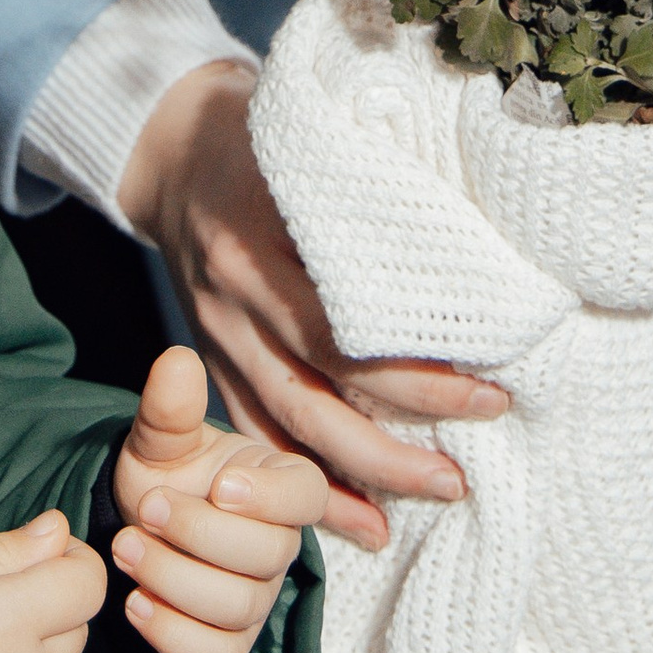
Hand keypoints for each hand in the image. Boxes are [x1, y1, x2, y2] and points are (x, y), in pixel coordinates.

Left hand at [109, 345, 325, 652]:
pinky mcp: (228, 643)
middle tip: (144, 509)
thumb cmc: (166, 473)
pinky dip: (172, 634)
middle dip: (197, 535)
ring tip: (125, 548)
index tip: (219, 486)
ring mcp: (257, 599)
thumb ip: (169, 406)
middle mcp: (279, 545)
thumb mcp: (160, 438)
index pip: (306, 497)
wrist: (138, 524)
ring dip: (173, 579)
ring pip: (236, 607)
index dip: (268, 499)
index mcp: (280, 485)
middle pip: (265, 558)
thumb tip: (177, 360)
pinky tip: (135, 602)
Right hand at [120, 63, 509, 555]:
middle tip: (464, 473)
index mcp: (259, 240)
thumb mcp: (311, 144)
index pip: (345, 330)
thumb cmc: (257, 131)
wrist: (163, 145)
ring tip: (431, 496)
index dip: (417, 373)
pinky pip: (250, 433)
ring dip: (358, 477)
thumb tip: (474, 250)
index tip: (489, 390)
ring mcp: (215, 333)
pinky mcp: (209, 357)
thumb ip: (372, 195)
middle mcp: (233, 298)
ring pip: (284, 425)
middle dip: (396, 444)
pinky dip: (299, 482)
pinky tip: (353, 521)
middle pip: (318, 391)